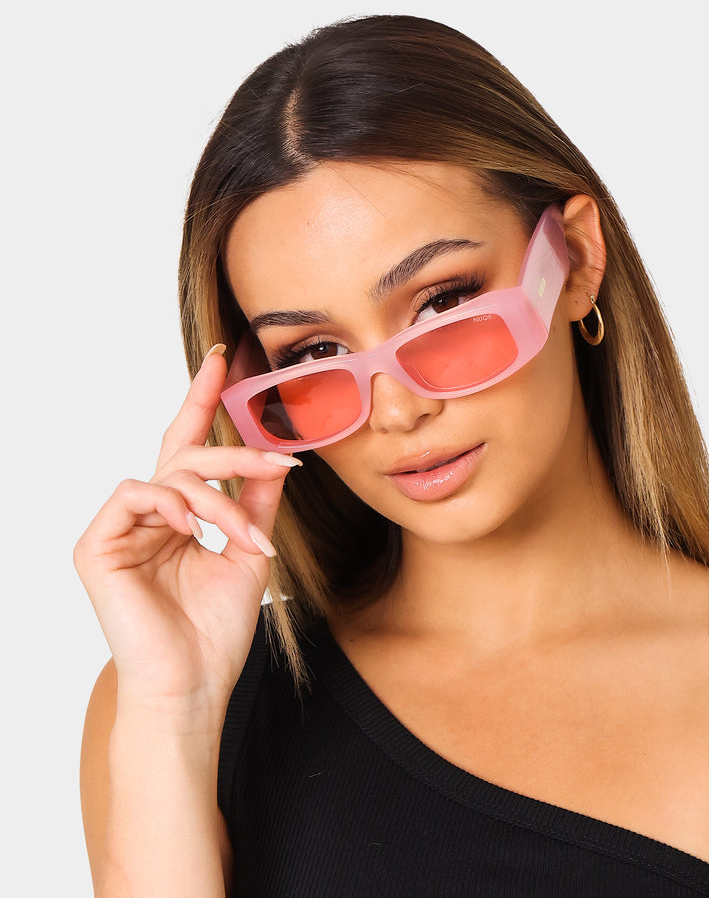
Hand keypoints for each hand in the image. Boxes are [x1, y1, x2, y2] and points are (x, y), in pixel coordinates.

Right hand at [74, 345, 299, 717]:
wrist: (194, 684)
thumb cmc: (216, 628)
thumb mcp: (249, 551)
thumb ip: (256, 502)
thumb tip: (278, 460)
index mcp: (179, 514)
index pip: (188, 445)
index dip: (202, 399)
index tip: (221, 358)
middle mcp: (148, 514)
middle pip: (185, 452)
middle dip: (234, 451)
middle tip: (277, 462)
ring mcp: (119, 527)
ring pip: (170, 474)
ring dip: (218, 498)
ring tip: (247, 537)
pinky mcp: (95, 544)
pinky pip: (135, 493)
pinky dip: (174, 506)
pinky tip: (194, 530)